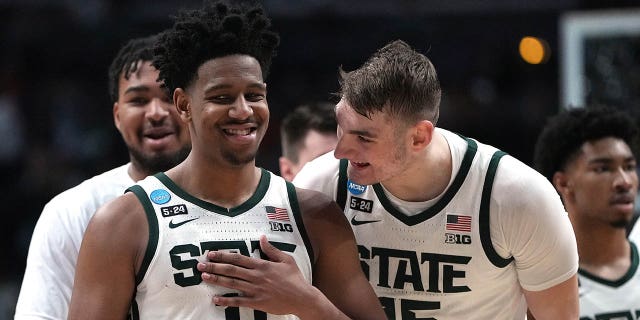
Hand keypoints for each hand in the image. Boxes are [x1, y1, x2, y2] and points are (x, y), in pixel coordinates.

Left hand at [197, 235, 320, 316]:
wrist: (302, 298)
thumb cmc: (295, 278)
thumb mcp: (286, 260)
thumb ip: (272, 250)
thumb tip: (261, 238)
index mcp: (262, 265)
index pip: (238, 258)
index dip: (223, 255)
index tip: (211, 253)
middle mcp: (256, 276)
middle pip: (231, 270)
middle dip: (214, 266)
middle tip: (200, 264)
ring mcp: (256, 290)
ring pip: (232, 284)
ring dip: (217, 279)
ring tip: (204, 276)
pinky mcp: (257, 302)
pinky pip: (239, 301)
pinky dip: (227, 300)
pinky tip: (216, 299)